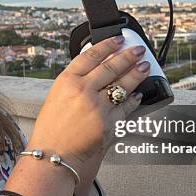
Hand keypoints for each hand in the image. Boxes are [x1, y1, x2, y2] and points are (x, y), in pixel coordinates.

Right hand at [27, 35, 149, 181]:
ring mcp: (97, 107)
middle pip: (111, 67)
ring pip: (123, 85)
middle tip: (138, 50)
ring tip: (144, 67)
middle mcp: (83, 90)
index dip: (108, 45)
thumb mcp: (56, 96)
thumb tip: (97, 70)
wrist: (52, 155)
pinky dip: (134, 99)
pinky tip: (138, 94)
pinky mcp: (109, 124)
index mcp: (67, 81)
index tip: (118, 39)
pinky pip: (126, 107)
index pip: (92, 55)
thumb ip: (75, 82)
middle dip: (128, 56)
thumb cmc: (51, 129)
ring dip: (136, 74)